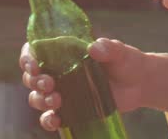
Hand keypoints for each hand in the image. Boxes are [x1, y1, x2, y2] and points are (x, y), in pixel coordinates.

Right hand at [20, 38, 154, 130]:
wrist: (139, 83)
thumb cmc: (126, 61)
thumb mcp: (119, 51)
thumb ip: (108, 47)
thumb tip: (93, 49)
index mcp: (63, 52)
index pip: (35, 51)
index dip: (28, 57)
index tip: (34, 65)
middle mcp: (58, 72)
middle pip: (31, 77)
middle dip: (34, 81)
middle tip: (49, 84)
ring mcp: (63, 92)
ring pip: (37, 97)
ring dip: (40, 100)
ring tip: (56, 100)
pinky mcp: (70, 110)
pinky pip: (50, 117)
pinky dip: (48, 120)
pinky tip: (55, 120)